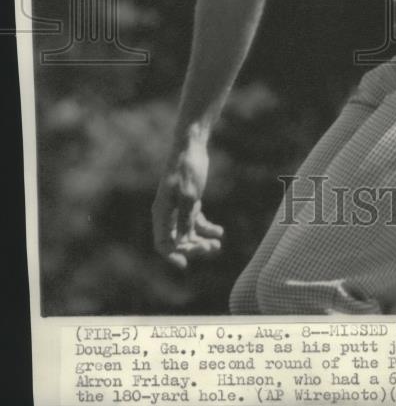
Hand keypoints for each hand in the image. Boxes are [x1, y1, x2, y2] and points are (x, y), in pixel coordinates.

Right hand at [152, 136, 223, 268]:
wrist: (192, 146)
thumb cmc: (188, 169)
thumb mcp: (189, 196)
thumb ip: (186, 219)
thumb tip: (183, 241)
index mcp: (161, 212)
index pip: (162, 243)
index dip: (172, 256)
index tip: (186, 264)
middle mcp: (167, 213)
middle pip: (178, 241)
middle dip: (194, 248)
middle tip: (213, 249)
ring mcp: (178, 208)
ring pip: (188, 233)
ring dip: (201, 241)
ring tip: (217, 244)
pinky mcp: (189, 202)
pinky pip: (196, 222)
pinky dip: (207, 228)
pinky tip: (220, 231)